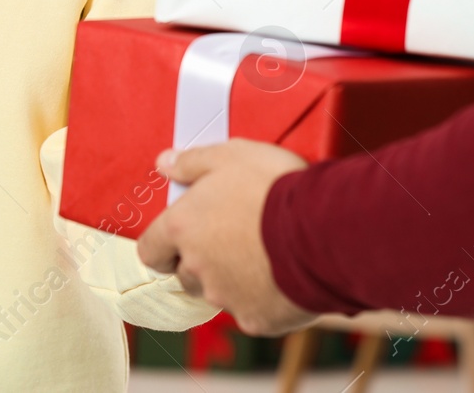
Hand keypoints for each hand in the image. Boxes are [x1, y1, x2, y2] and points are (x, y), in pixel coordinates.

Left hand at [136, 139, 319, 336]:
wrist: (323, 228)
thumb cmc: (275, 187)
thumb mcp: (231, 155)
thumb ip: (192, 162)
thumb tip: (165, 163)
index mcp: (183, 228)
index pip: (150, 250)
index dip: (163, 245)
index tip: (179, 238)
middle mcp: (197, 268)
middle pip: (186, 273)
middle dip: (203, 260)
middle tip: (234, 236)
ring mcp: (226, 297)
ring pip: (218, 292)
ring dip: (232, 277)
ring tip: (264, 252)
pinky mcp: (256, 318)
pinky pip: (252, 310)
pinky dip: (263, 296)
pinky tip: (284, 274)